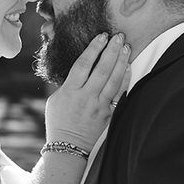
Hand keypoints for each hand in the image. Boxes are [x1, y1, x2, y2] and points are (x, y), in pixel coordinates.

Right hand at [44, 32, 130, 149]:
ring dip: (121, 61)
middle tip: (118, 36)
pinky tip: (128, 67)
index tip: (101, 36)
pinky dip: (125, 79)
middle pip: (101, 69)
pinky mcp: (108, 114)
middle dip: (111, 51)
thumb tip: (80, 68)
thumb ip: (68, 83)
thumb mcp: (55, 99)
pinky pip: (119, 94)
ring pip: (113, 80)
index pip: (83, 65)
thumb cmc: (58, 120)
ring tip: (126, 46)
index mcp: (70, 91)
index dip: (93, 49)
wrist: (67, 147)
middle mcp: (86, 97)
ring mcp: (99, 106)